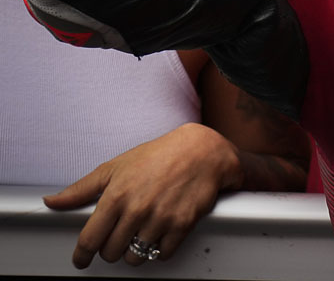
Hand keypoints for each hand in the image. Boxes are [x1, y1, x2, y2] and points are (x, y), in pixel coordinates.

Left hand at [43, 123, 241, 267]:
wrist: (201, 152)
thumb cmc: (158, 156)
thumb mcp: (116, 166)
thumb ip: (81, 189)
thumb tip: (52, 201)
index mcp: (116, 196)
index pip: (89, 239)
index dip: (82, 255)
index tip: (81, 261)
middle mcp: (137, 209)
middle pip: (111, 252)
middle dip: (112, 249)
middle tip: (119, 237)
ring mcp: (160, 218)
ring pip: (136, 257)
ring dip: (135, 251)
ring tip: (140, 235)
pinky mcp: (182, 225)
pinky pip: (162, 254)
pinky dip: (159, 249)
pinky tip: (159, 234)